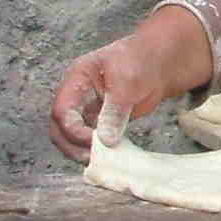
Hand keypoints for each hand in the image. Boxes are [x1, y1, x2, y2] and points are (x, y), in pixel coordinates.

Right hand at [48, 6, 212, 161]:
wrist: (160, 64)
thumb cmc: (142, 62)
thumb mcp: (128, 81)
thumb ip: (115, 110)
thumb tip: (105, 139)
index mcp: (77, 79)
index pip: (62, 109)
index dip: (72, 129)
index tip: (91, 141)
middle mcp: (77, 95)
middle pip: (60, 126)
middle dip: (71, 144)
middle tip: (90, 157)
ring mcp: (87, 109)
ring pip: (72, 136)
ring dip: (81, 149)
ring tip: (99, 159)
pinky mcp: (100, 120)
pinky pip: (91, 138)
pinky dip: (96, 148)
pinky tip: (108, 155)